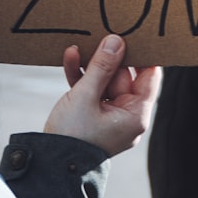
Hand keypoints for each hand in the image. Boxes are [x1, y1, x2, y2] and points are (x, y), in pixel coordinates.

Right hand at [43, 34, 161, 156]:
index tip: (135, 34)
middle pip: (123, 76)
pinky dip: (81, 76)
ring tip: (78, 47)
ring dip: (90, 65)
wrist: (48, 164)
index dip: (143, 55)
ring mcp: (109, 115)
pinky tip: (71, 57)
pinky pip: (91, 89)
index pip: (149, 77)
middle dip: (107, 58)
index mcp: (135, 114)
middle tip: (100, 35)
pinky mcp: (92, 114)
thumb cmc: (72, 135)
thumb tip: (116, 41)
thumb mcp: (86, 95)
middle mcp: (126, 115)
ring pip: (104, 80)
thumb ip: (102, 67)